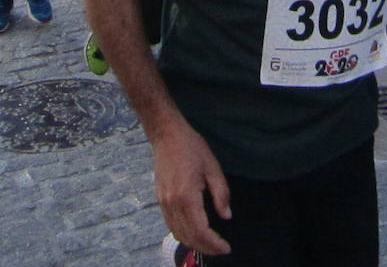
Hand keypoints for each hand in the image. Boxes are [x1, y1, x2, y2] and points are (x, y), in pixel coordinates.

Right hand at [152, 124, 231, 257]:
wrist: (167, 135)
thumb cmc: (192, 148)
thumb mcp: (213, 167)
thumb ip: (221, 194)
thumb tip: (226, 216)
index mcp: (187, 196)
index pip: (201, 231)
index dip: (214, 243)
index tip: (226, 247)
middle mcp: (172, 204)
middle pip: (189, 237)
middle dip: (206, 248)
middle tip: (221, 249)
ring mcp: (164, 203)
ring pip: (178, 234)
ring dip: (194, 244)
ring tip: (210, 245)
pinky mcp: (160, 200)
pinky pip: (171, 225)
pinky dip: (183, 235)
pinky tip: (194, 233)